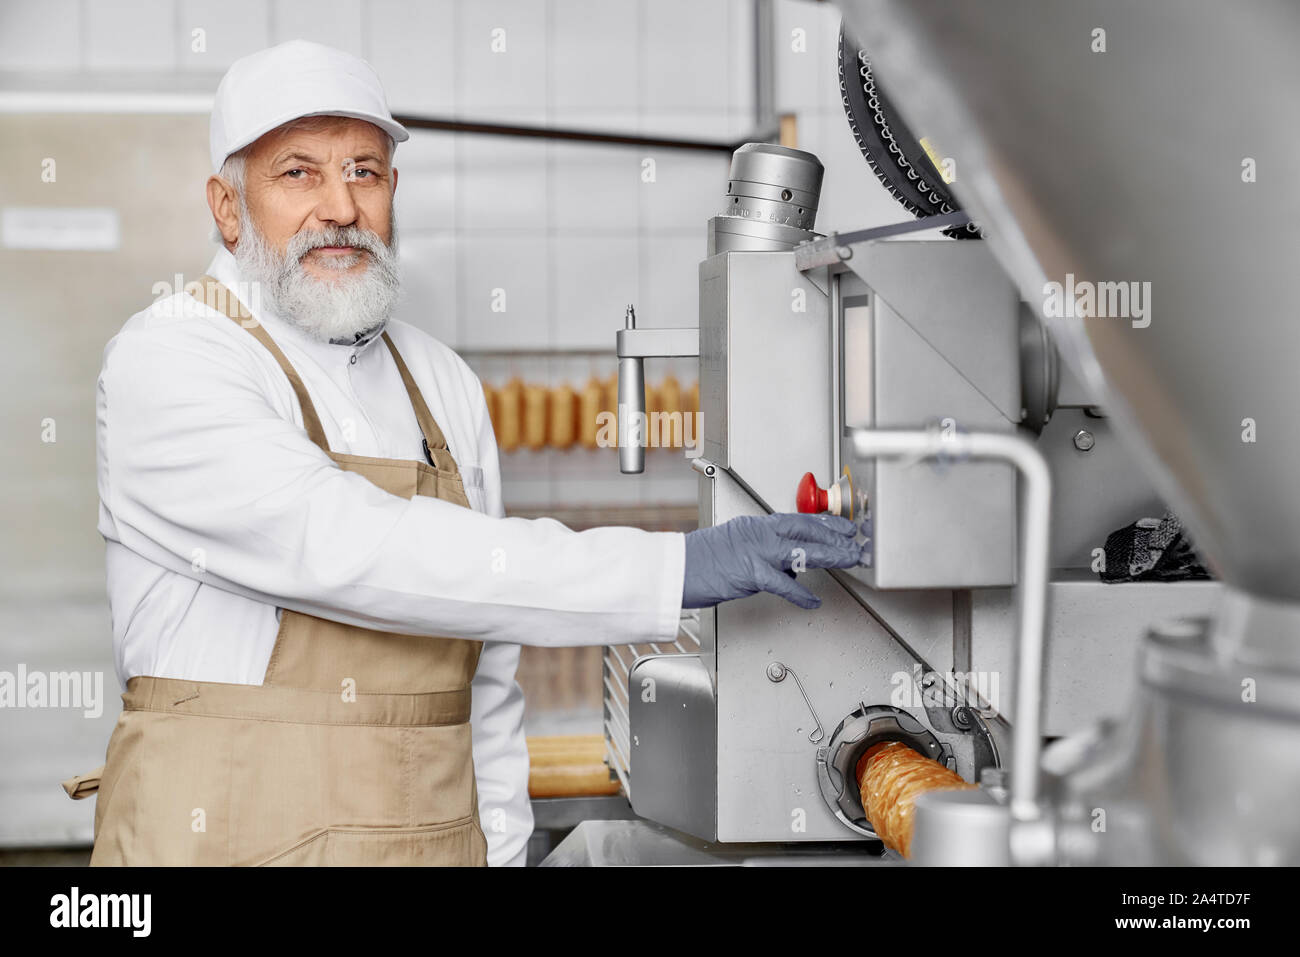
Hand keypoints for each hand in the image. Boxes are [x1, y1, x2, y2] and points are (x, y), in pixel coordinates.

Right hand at [681, 513, 863, 610]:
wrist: (675, 569)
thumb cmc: (699, 561)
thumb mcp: (735, 544)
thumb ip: (763, 550)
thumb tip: (787, 563)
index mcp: (755, 524)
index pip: (798, 519)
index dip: (825, 522)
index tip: (843, 526)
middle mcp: (758, 533)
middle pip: (806, 530)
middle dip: (835, 536)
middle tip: (855, 543)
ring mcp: (755, 551)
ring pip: (803, 550)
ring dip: (830, 556)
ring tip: (848, 560)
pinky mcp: (750, 572)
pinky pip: (783, 583)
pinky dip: (801, 594)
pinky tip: (813, 600)